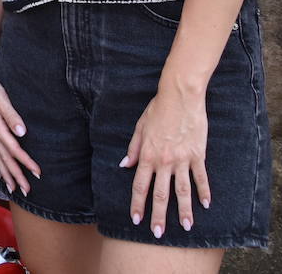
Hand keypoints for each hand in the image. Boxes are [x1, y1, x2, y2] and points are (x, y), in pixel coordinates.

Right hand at [0, 56, 39, 194]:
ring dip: (6, 174)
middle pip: (5, 159)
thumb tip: (22, 132)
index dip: (26, 162)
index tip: (37, 172)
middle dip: (16, 176)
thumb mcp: (2, 99)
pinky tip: (1, 173)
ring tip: (13, 189)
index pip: (14, 149)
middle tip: (26, 191)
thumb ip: (12, 116)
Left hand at [122, 89, 208, 237]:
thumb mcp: (139, 127)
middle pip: (160, 193)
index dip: (138, 204)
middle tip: (157, 233)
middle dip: (158, 215)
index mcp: (147, 155)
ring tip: (185, 226)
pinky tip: (205, 205)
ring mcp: (182, 159)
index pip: (140, 185)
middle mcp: (164, 161)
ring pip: (182, 190)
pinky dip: (204, 191)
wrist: (180, 97)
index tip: (136, 219)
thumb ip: (133, 148)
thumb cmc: (157, 110)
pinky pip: (201, 177)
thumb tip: (124, 165)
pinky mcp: (198, 155)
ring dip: (183, 210)